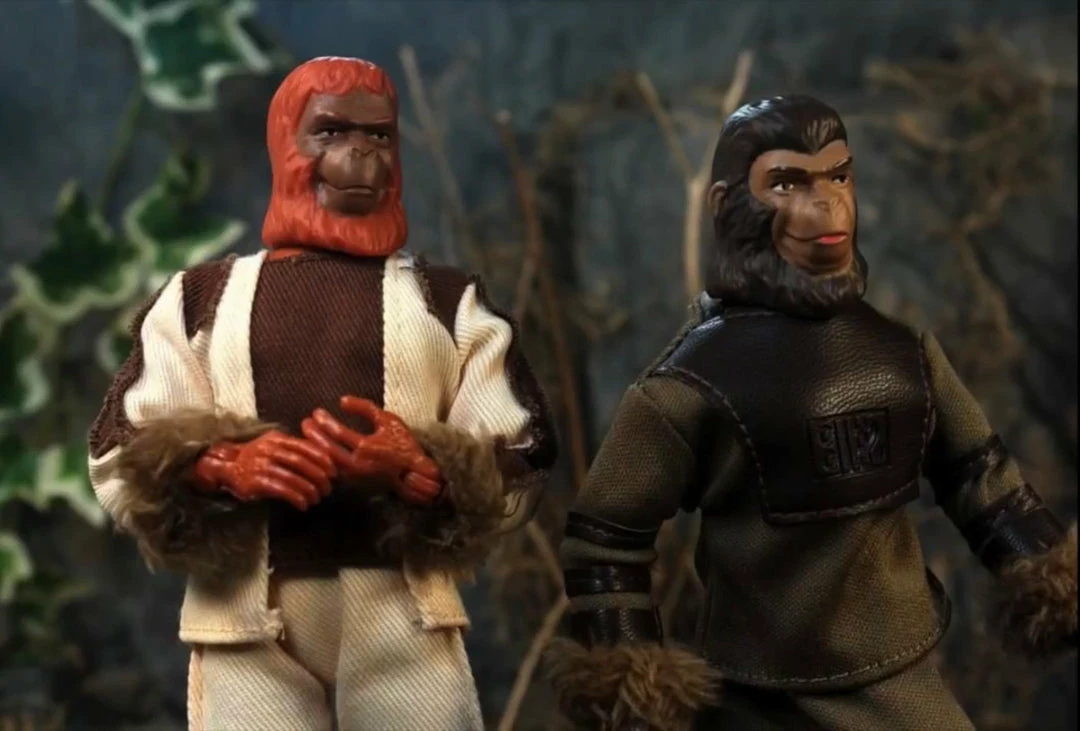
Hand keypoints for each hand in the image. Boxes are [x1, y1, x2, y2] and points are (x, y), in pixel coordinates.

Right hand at [193, 430, 335, 510]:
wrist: (227, 468)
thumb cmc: (256, 459)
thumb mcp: (274, 447)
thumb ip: (294, 450)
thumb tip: (324, 461)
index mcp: (277, 439)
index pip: (305, 447)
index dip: (322, 459)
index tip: (334, 471)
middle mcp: (269, 450)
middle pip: (301, 462)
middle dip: (318, 477)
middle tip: (328, 488)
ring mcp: (262, 465)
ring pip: (293, 477)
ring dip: (309, 490)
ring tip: (317, 498)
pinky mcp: (256, 482)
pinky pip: (282, 490)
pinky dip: (296, 498)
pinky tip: (303, 505)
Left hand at [300, 395, 443, 504]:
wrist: (413, 471)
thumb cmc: (402, 443)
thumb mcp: (387, 419)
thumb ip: (364, 408)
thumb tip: (341, 401)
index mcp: (367, 446)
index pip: (338, 433)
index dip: (324, 421)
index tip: (316, 412)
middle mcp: (358, 463)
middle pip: (327, 449)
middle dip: (313, 435)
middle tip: (304, 423)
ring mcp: (354, 475)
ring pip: (327, 462)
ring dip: (315, 448)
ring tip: (306, 436)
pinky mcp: (353, 482)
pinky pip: (332, 470)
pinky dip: (322, 460)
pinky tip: (316, 450)